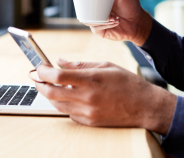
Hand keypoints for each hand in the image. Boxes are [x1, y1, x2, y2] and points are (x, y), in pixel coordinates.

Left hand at [35, 58, 175, 133]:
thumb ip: (80, 64)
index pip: (57, 76)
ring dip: (50, 95)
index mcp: (91, 80)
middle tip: (38, 77)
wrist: (145, 107)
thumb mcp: (105, 66)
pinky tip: (69, 96)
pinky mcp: (90, 123)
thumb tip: (60, 61)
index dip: (43, 71)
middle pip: (51, 93)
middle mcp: (87, 98)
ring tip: (51, 85)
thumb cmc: (127, 83)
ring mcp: (88, 113)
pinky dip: (64, 104)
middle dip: (40, 84)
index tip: (39, 66)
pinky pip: (69, 113)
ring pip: (57, 105)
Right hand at [81, 0, 151, 45]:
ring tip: (115, 17)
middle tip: (111, 12)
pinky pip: (96, 28)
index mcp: (97, 0)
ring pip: (89, 20)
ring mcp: (96, 21)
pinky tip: (115, 22)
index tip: (102, 0)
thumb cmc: (130, 5)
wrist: (138, 21)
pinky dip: (105, 25)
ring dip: (103, 19)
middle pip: (84, 10)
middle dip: (96, 11)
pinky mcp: (100, 31)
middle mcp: (94, 10)